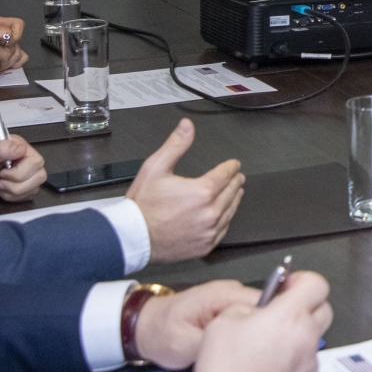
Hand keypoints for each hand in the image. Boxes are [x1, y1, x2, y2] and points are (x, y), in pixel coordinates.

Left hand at [0, 134, 45, 200]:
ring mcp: (22, 173)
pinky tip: (0, 191)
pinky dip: (13, 198)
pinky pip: (27, 195)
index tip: (2, 173)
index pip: (36, 161)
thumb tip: (21, 148)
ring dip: (14, 192)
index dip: (21, 172)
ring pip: (34, 187)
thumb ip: (1, 149)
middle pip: (39, 175)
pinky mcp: (19, 186)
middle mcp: (23, 159)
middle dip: (17, 184)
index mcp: (16, 147)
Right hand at [125, 118, 245, 260]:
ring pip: (230, 212)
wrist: (133, 237)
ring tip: (235, 192)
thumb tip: (187, 126)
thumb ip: (175, 145)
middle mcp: (209, 213)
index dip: (231, 167)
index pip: (226, 175)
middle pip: (231, 192)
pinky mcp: (204, 245)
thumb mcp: (156, 167)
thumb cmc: (143, 205)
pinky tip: (224, 215)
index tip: (235, 164)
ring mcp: (208, 231)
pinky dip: (225, 220)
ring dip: (234, 200)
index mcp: (202, 192)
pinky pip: (223, 230)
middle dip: (235, 182)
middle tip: (238, 177)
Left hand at [131, 279, 260, 369]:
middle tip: (262, 355)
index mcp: (220, 295)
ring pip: (257, 315)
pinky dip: (248, 333)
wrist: (145, 326)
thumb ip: (213, 344)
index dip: (270, 326)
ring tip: (253, 355)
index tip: (272, 346)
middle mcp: (229, 291)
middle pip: (265, 309)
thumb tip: (236, 349)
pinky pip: (248, 318)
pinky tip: (243, 349)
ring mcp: (229, 298)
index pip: (262, 304)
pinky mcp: (228, 307)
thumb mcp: (183, 346)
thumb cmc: (160, 332)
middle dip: (265, 331)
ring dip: (257, 333)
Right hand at [192, 271, 332, 371]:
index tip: (288, 286)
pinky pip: (306, 371)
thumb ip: (247, 307)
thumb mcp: (224, 320)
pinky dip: (293, 368)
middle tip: (282, 314)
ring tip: (266, 352)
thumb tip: (257, 311)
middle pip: (323, 311)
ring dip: (296, 341)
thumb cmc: (225, 369)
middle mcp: (307, 339)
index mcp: (290, 316)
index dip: (302, 281)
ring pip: (312, 343)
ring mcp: (310, 367)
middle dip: (305, 308)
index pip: (316, 284)